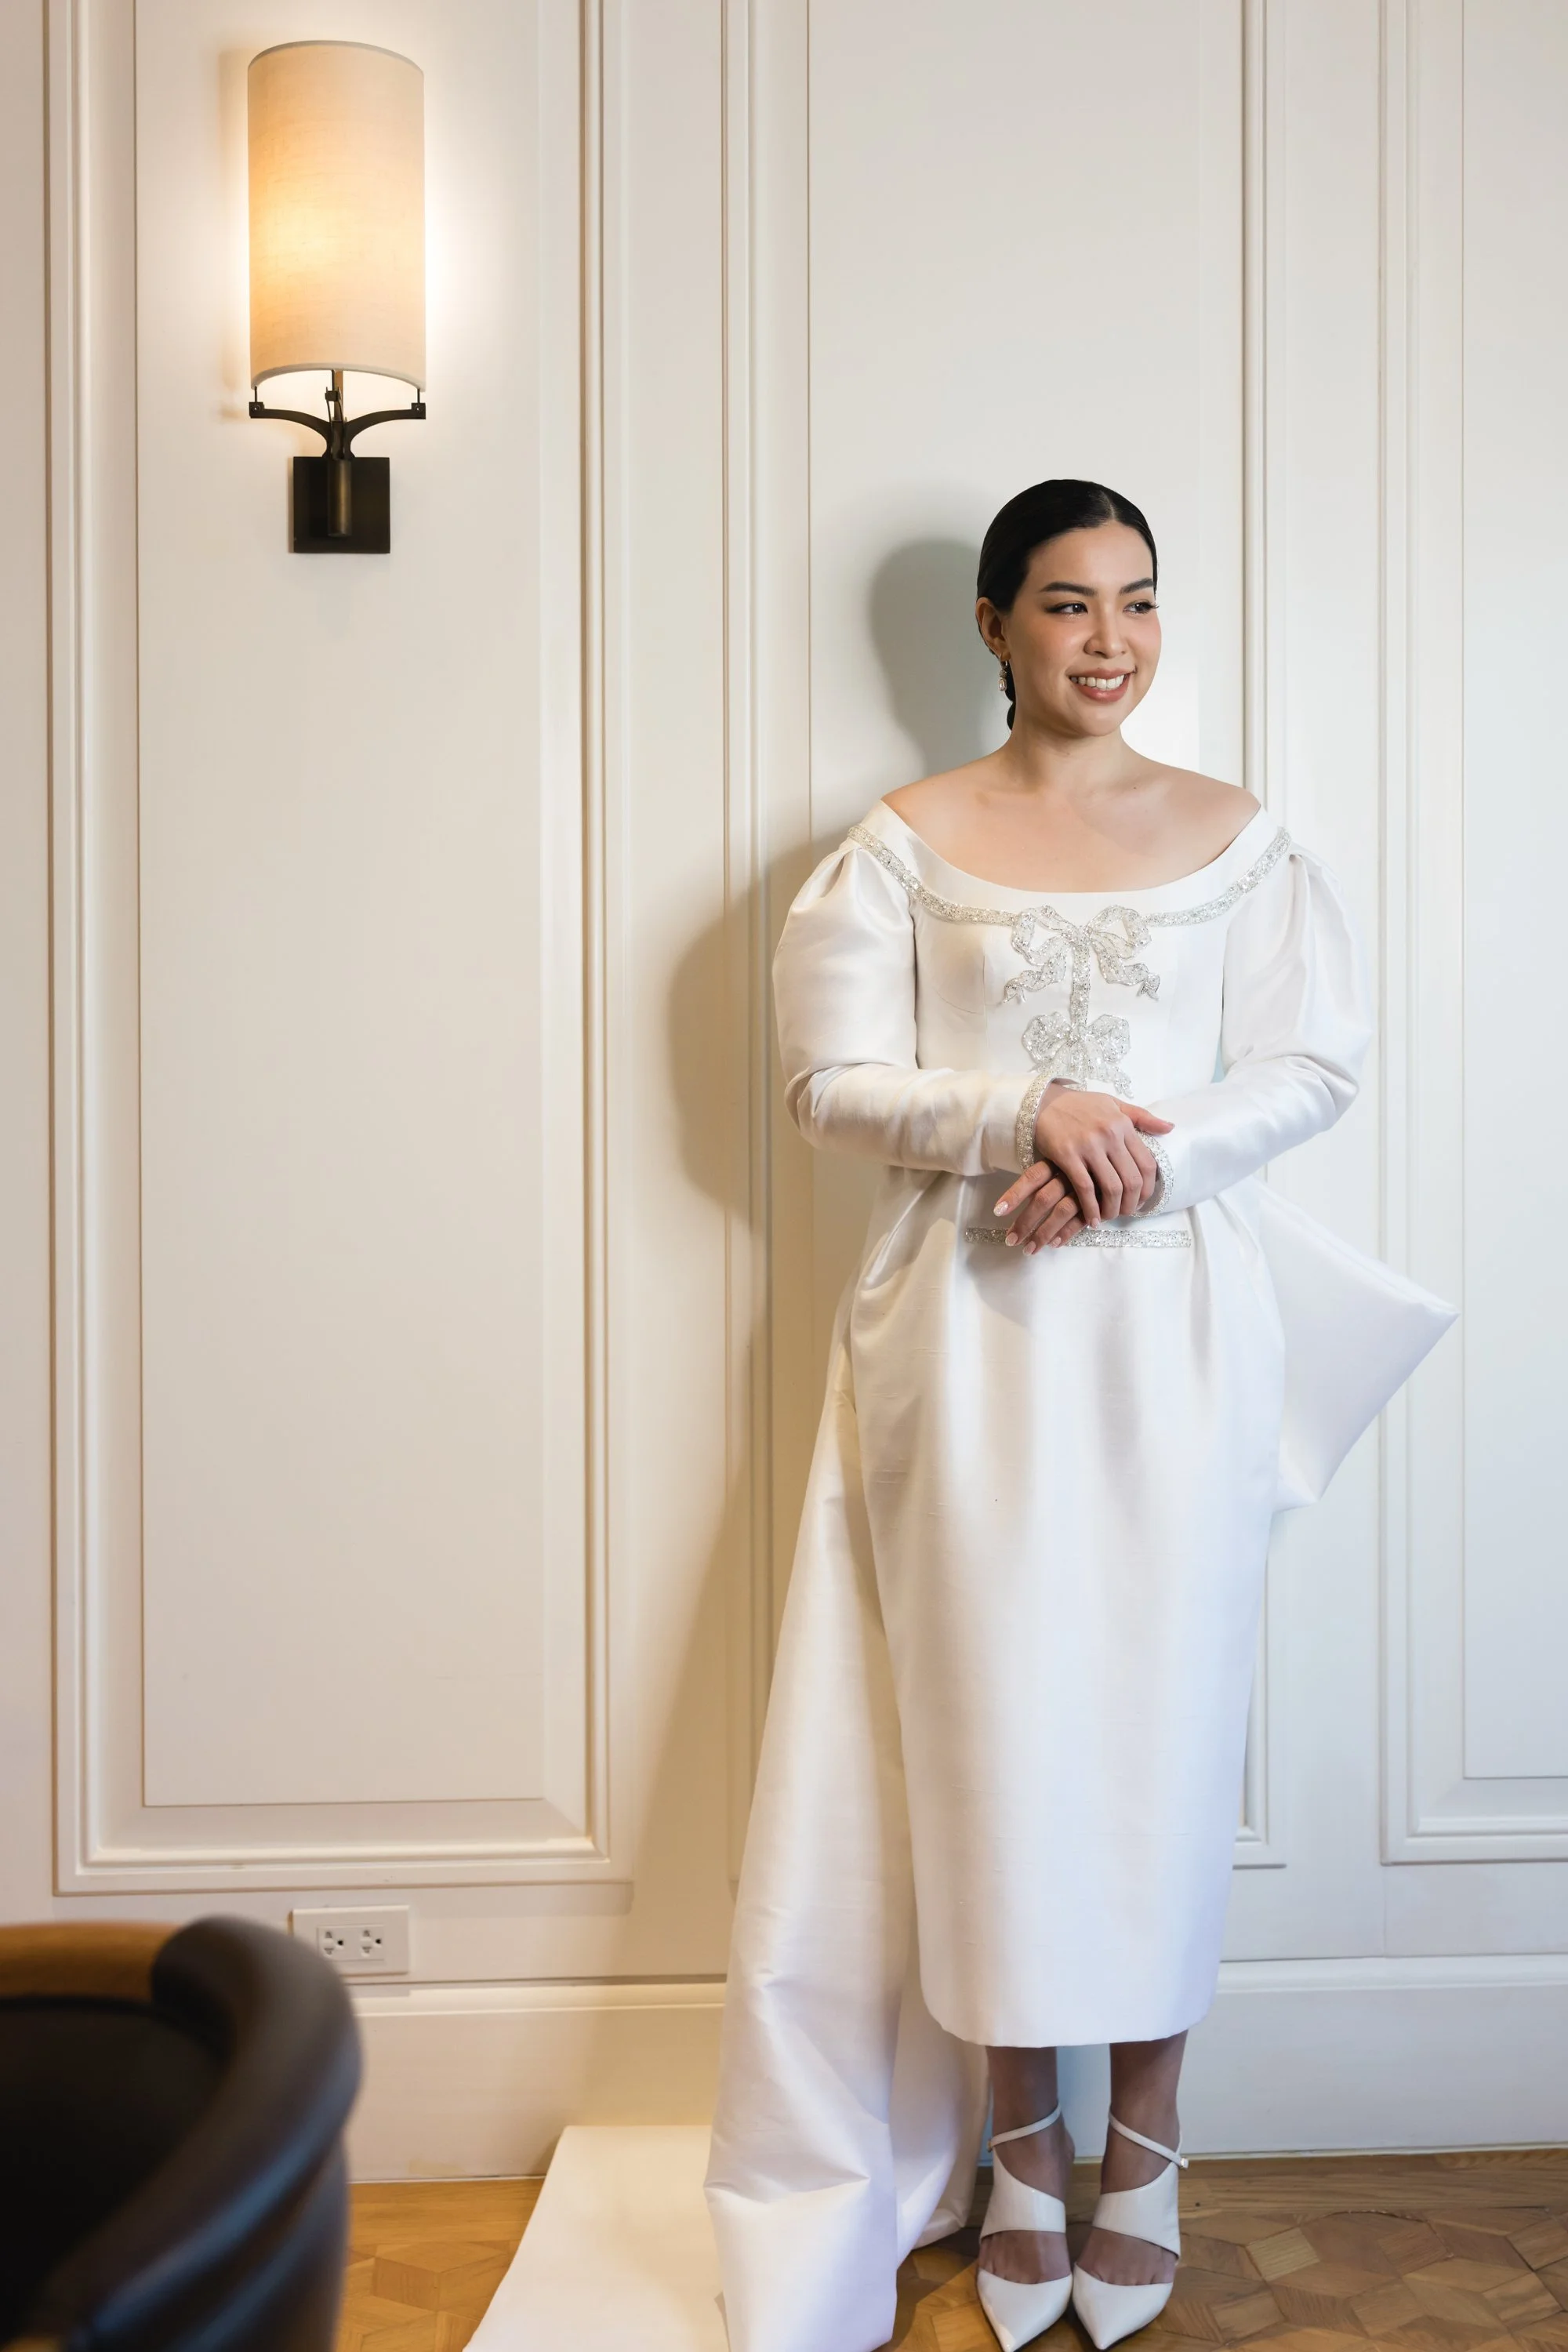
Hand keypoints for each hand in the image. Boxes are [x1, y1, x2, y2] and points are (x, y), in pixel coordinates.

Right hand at [993, 1086, 1174, 1251]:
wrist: (1043, 1102)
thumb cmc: (1080, 1105)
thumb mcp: (1114, 1104)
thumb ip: (1142, 1117)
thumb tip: (1170, 1128)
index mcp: (1123, 1125)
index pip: (1147, 1164)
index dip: (1147, 1189)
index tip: (1140, 1200)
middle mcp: (1110, 1135)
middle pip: (1131, 1180)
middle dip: (1131, 1204)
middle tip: (1125, 1212)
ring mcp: (1089, 1146)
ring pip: (1111, 1187)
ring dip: (1112, 1209)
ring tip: (1108, 1216)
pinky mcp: (1067, 1155)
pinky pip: (1085, 1189)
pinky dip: (1091, 1208)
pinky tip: (1092, 1218)